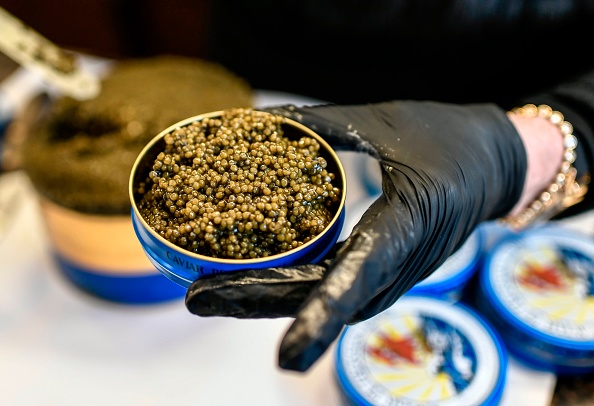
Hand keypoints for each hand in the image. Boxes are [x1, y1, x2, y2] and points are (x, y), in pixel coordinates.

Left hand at [185, 101, 526, 370]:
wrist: (495, 164)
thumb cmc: (447, 140)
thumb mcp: (386, 122)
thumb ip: (323, 123)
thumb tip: (255, 120)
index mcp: (408, 223)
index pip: (359, 277)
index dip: (321, 317)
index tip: (286, 356)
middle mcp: (400, 264)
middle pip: (324, 296)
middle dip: (259, 302)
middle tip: (198, 298)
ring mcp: (393, 276)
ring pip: (324, 298)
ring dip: (269, 300)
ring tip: (212, 292)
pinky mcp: (384, 274)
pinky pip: (333, 288)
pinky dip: (291, 287)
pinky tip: (254, 278)